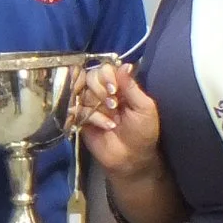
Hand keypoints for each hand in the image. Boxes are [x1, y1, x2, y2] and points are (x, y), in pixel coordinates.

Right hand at [77, 63, 163, 179]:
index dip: (106, 75)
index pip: (106, 69)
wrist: (131, 158)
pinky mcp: (81, 119)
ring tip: (112, 121)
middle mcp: (102, 92)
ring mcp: (91, 105)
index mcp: (119, 86)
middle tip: (113, 105)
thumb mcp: (144, 108)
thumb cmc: (143, 132)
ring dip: (98, 105)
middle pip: (90, 77)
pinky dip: (92, 117)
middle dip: (100, 90)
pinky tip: (105, 126)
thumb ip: (132, 86)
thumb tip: (124, 64)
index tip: (114, 88)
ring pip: (83, 93)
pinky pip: (78, 110)